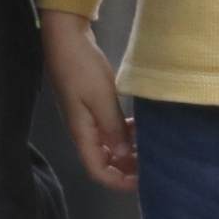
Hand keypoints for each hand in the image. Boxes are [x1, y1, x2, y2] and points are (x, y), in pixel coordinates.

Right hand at [42, 10, 137, 191]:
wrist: (65, 37)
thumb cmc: (81, 66)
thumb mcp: (101, 97)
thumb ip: (113, 128)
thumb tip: (124, 155)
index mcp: (82, 133)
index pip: (98, 171)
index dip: (119, 181)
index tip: (144, 181)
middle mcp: (83, 131)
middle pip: (104, 162)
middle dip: (127, 168)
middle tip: (152, 163)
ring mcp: (86, 118)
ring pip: (108, 146)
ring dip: (128, 151)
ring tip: (149, 146)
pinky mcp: (91, 105)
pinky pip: (110, 130)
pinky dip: (125, 133)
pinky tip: (139, 126)